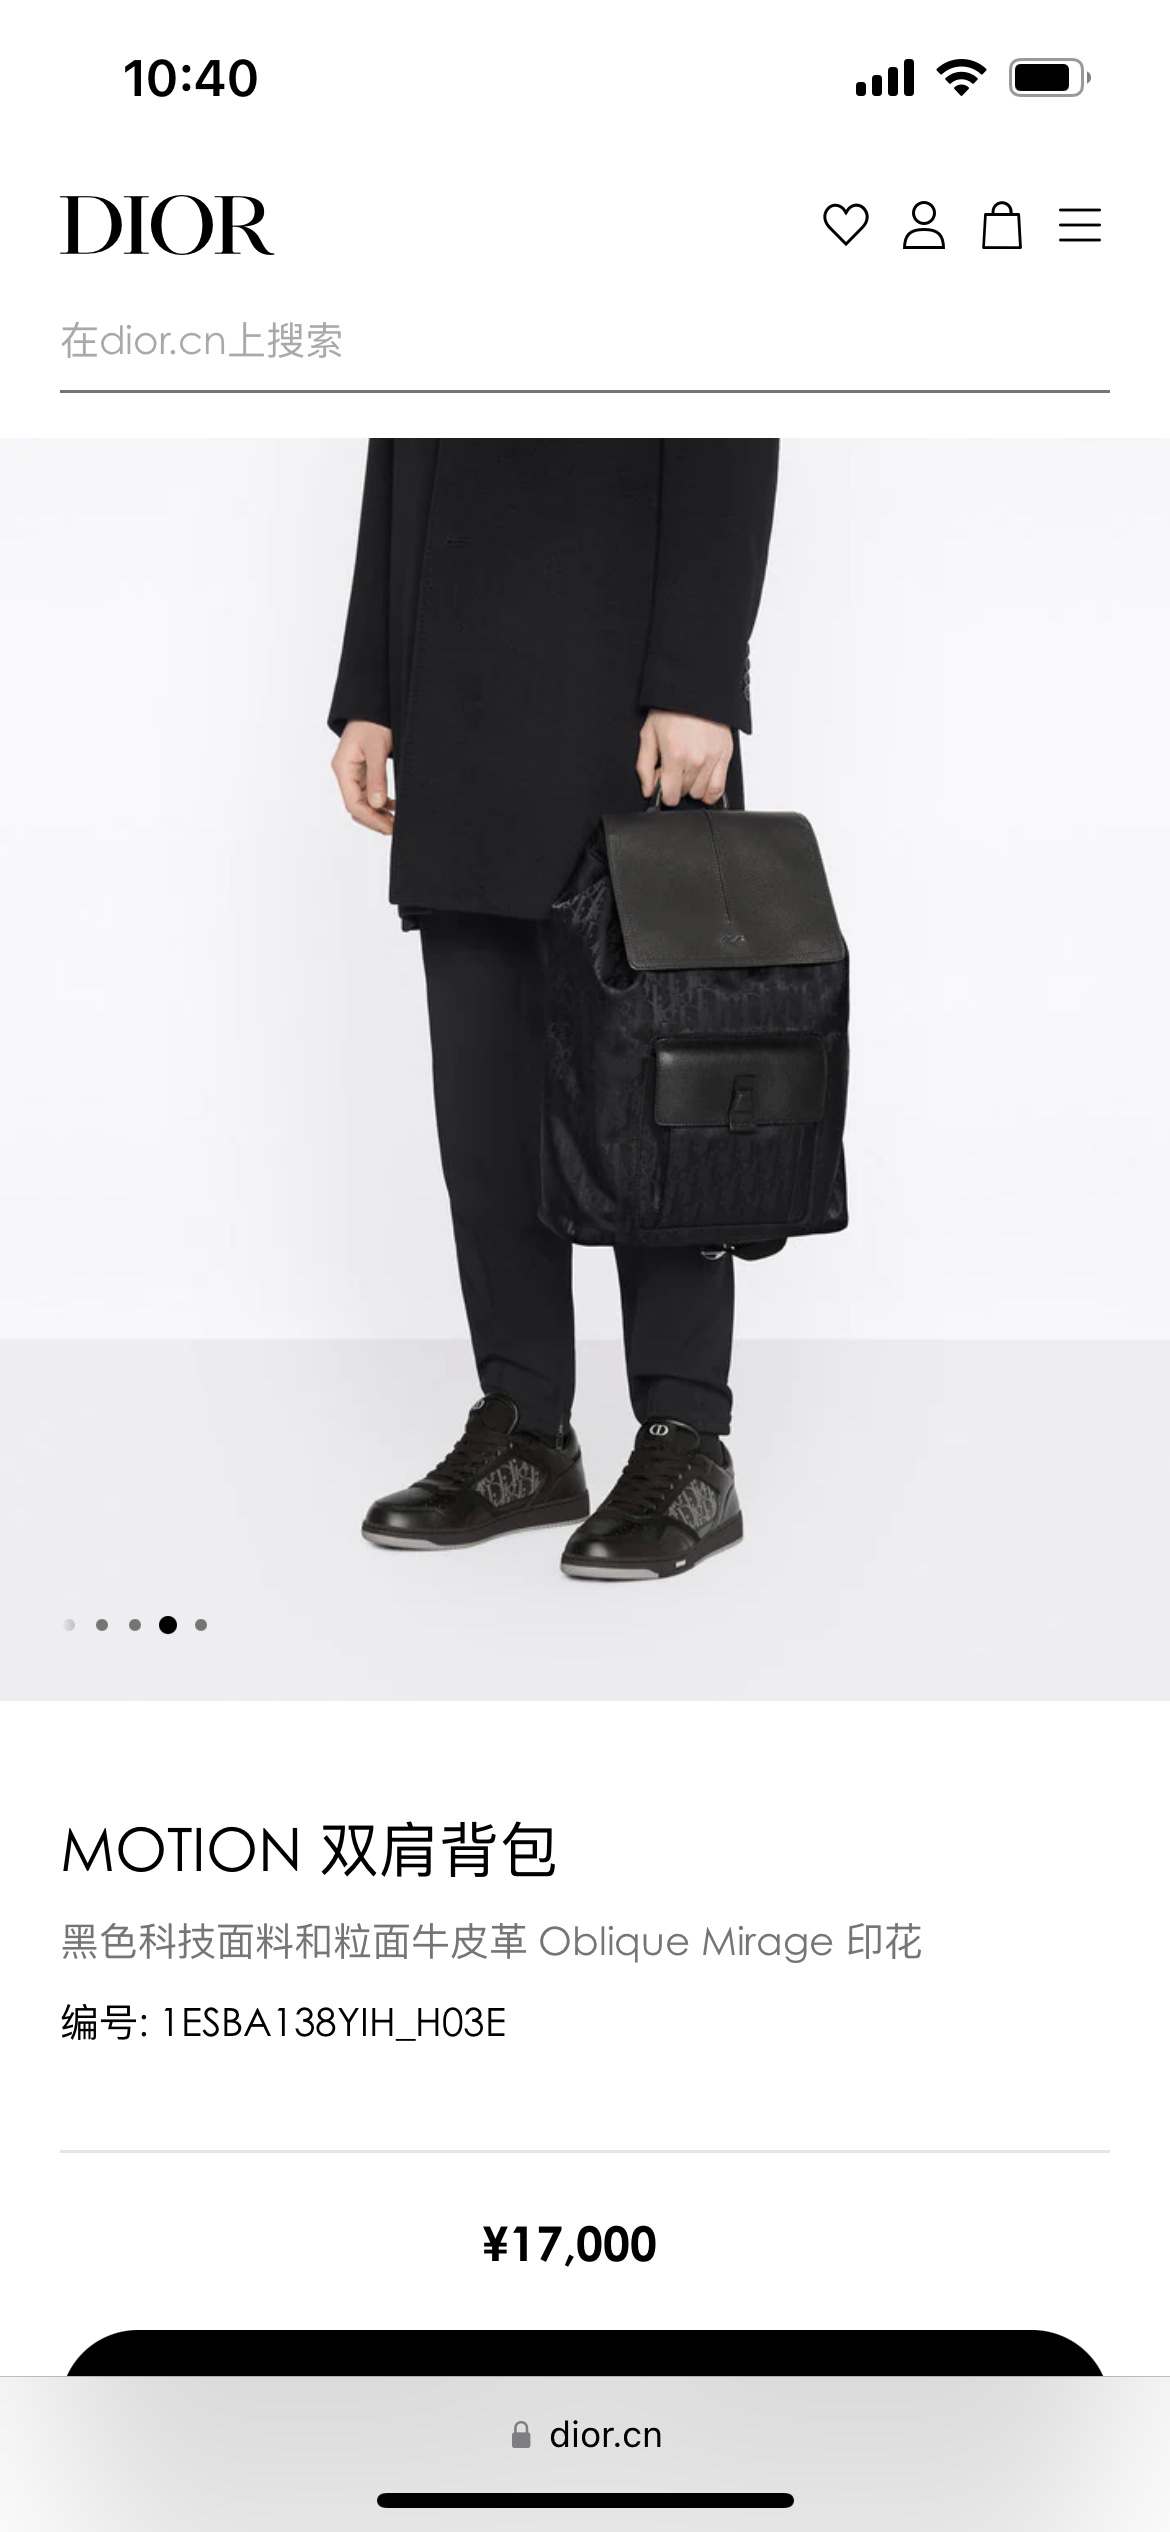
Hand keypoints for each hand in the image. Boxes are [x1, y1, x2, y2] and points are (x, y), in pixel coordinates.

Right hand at [331, 720, 394, 834]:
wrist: (373, 705)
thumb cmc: (372, 721)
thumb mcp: (377, 748)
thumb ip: (377, 777)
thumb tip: (377, 805)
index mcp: (343, 768)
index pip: (353, 803)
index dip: (371, 819)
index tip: (389, 827)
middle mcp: (345, 773)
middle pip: (356, 806)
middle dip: (374, 820)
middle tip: (395, 828)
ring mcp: (353, 773)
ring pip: (362, 802)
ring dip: (377, 813)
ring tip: (396, 821)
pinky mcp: (362, 771)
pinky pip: (368, 793)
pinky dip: (380, 803)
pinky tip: (394, 807)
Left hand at [636, 710, 732, 807]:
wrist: (695, 691)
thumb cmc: (672, 709)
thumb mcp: (649, 734)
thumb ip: (644, 766)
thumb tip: (647, 789)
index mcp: (675, 755)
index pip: (670, 795)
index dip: (663, 793)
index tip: (663, 786)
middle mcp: (696, 760)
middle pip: (685, 793)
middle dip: (677, 786)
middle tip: (674, 770)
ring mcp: (712, 759)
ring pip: (701, 793)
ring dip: (692, 787)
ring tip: (688, 771)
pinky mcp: (725, 755)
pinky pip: (719, 787)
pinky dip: (710, 792)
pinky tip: (703, 785)